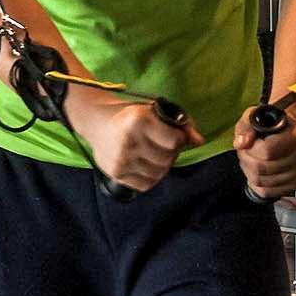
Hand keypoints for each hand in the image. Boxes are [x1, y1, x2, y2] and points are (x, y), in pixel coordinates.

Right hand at [68, 86, 199, 193]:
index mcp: (138, 121)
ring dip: (162, 165)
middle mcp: (129, 141)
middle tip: (164, 145)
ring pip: (159, 173)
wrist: (95, 121)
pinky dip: (151, 177)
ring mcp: (121, 160)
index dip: (181, 139)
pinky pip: (146, 184)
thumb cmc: (130, 114)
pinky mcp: (116, 173)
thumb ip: (180, 124)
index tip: (176, 135)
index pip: (175, 141)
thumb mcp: (153, 110)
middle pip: (168, 159)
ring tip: (155, 154)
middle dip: (171, 153)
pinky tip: (146, 164)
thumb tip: (199, 141)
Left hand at [235, 103, 295, 201]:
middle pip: (262, 168)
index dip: (251, 148)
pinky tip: (257, 171)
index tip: (249, 142)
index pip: (267, 151)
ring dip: (249, 171)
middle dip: (246, 159)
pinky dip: (256, 183)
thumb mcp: (255, 116)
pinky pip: (267, 192)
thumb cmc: (271, 124)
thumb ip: (246, 127)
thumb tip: (242, 142)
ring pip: (262, 181)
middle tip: (246, 151)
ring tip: (251, 159)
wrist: (285, 131)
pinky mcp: (294, 185)